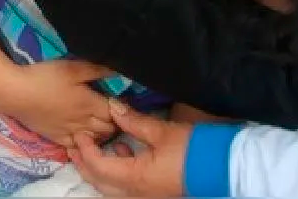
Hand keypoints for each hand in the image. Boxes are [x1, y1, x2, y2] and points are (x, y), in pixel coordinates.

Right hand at [1, 60, 116, 146]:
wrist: (15, 93)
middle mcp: (84, 122)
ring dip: (102, 134)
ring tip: (100, 124)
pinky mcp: (56, 138)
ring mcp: (70, 132)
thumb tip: (119, 72)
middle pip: (108, 128)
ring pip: (95, 140)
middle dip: (114, 122)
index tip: (118, 100)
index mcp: (90, 103)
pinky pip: (77, 147)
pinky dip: (84, 144)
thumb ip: (96, 70)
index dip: (119, 107)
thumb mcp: (72, 68)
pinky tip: (83, 136)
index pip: (115, 111)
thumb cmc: (45, 77)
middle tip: (111, 112)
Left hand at [69, 100, 191, 196]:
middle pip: (99, 182)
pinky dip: (116, 173)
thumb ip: (134, 121)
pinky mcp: (154, 193)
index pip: (98, 167)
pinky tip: (124, 153)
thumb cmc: (192, 150)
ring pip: (110, 188)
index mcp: (134, 178)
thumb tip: (112, 106)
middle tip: (75, 146)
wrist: (222, 169)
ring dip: (99, 170)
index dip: (85, 150)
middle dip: (84, 164)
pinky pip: (125, 188)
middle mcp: (135, 193)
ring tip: (99, 148)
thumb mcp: (161, 132)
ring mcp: (145, 196)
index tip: (79, 134)